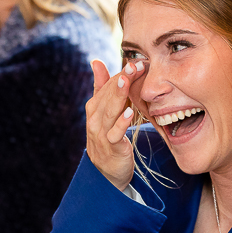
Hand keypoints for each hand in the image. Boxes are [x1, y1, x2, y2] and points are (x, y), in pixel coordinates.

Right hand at [86, 58, 144, 190]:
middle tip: (134, 64)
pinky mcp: (111, 147)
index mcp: (94, 106)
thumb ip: (102, 87)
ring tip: (127, 80)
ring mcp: (101, 133)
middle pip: (109, 95)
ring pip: (110, 111)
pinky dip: (121, 123)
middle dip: (122, 78)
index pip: (108, 85)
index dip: (122, 73)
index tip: (137, 61)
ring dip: (119, 94)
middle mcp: (94, 118)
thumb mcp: (104, 111)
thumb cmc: (108, 137)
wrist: (106, 171)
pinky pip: (115, 133)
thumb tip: (96, 61)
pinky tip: (130, 113)